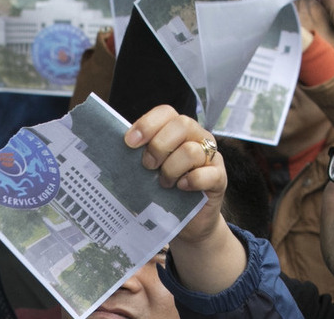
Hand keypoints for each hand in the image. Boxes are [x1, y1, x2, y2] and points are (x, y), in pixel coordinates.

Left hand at [125, 105, 244, 292]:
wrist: (188, 221)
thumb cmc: (164, 190)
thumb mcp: (150, 169)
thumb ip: (140, 154)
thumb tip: (114, 147)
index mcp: (178, 129)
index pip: (166, 112)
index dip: (147, 124)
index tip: (129, 142)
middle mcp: (197, 137)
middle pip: (182, 124)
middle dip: (158, 146)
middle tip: (147, 166)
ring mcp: (211, 156)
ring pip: (191, 150)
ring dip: (171, 169)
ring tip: (164, 183)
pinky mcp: (220, 177)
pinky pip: (208, 173)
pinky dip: (191, 181)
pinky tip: (181, 189)